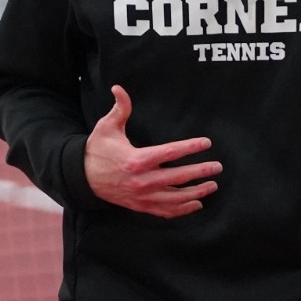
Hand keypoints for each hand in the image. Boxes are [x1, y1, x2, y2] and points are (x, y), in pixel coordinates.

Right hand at [84, 85, 220, 217]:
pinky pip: (166, 211)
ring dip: (197, 192)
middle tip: (217, 167)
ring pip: (175, 198)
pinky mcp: (141, 206)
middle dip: (201, 172)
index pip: (170, 153)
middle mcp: (142, 181)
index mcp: (136, 159)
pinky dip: (183, 210)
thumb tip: (119, 88)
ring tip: (212, 185)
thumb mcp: (106, 127)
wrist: (83, 178)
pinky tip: (197, 204)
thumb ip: (119, 108)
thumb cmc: (98, 150)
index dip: (190, 147)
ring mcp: (142, 196)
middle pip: (178, 177)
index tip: (206, 143)